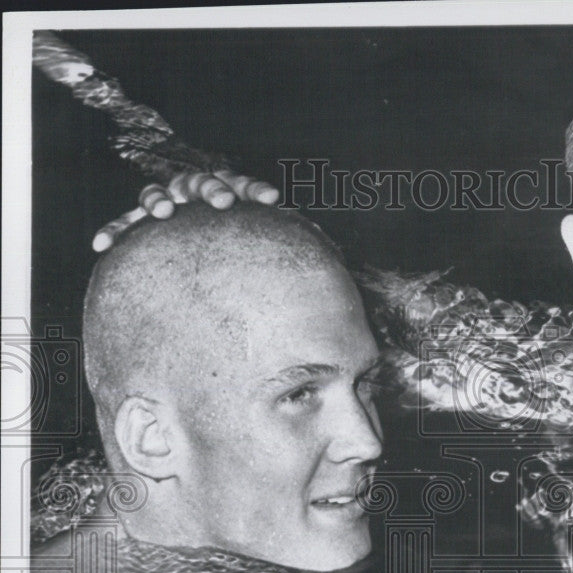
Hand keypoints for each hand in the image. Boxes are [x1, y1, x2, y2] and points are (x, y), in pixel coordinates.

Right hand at [92, 170, 279, 251]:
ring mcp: (168, 203)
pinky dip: (115, 230)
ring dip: (161, 200)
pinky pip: (125, 224)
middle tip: (224, 202)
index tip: (273, 198)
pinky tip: (101, 245)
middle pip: (200, 182)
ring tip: (165, 213)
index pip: (242, 184)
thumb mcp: (267, 238)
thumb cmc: (244, 243)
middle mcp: (195, 192)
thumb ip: (287, 234)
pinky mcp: (144, 222)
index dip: (256, 188)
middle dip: (212, 188)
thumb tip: (326, 245)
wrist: (211, 243)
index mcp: (227, 191)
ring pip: (158, 193)